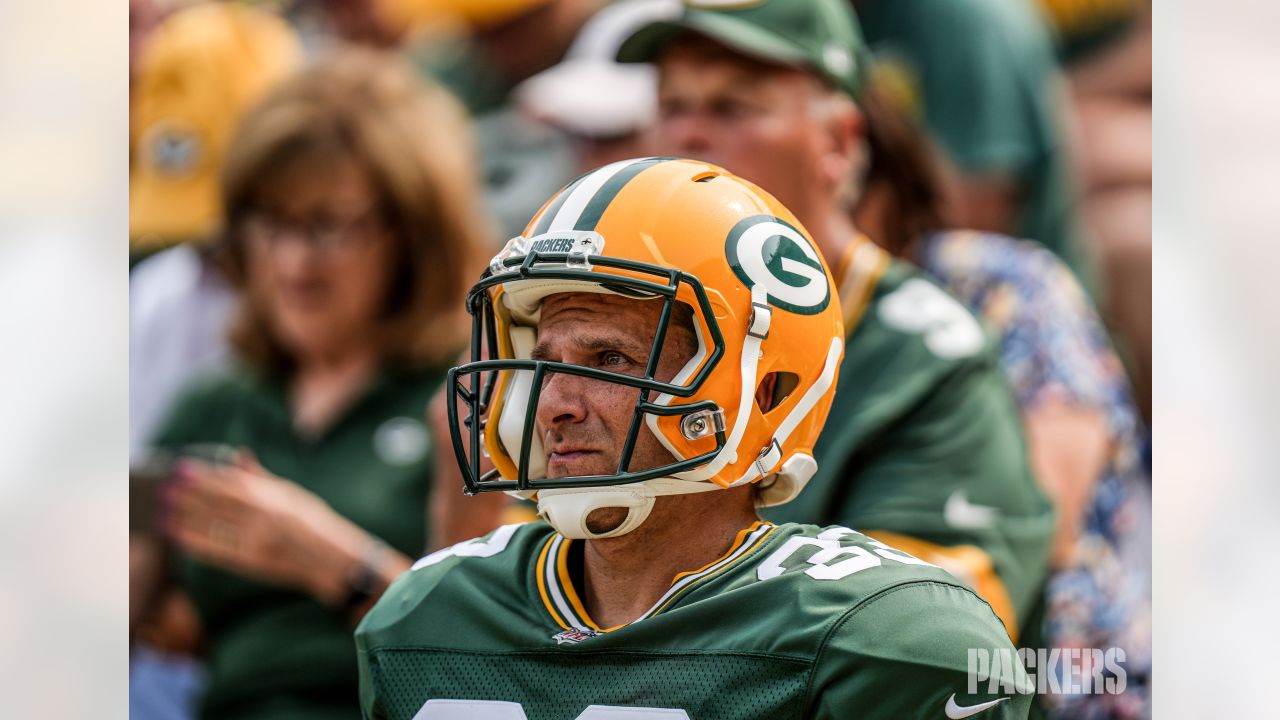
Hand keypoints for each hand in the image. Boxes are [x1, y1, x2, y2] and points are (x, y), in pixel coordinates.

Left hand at [163, 451, 368, 602]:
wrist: (332, 559)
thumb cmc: (315, 523)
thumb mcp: (293, 494)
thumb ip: (262, 477)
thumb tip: (238, 455)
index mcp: (273, 496)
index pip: (229, 483)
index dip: (202, 476)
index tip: (181, 469)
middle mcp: (262, 517)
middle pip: (215, 503)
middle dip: (187, 495)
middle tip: (164, 488)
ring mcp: (256, 540)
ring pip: (211, 525)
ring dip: (184, 517)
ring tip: (164, 510)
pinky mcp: (251, 561)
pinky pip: (216, 549)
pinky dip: (194, 541)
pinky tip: (178, 535)